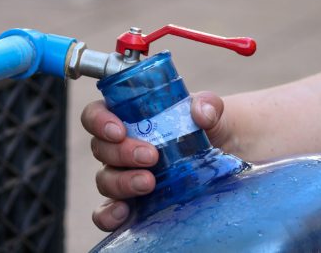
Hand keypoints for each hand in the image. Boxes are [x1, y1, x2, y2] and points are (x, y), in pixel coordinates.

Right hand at [81, 91, 226, 230]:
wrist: (225, 160)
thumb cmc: (210, 130)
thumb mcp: (212, 112)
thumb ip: (208, 105)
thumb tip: (201, 114)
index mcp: (129, 118)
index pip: (96, 114)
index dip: (99, 121)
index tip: (120, 130)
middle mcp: (120, 147)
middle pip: (100, 149)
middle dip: (121, 153)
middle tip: (151, 157)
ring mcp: (123, 177)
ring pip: (104, 180)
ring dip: (122, 182)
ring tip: (149, 183)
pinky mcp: (131, 205)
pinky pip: (105, 213)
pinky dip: (108, 215)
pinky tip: (124, 213)